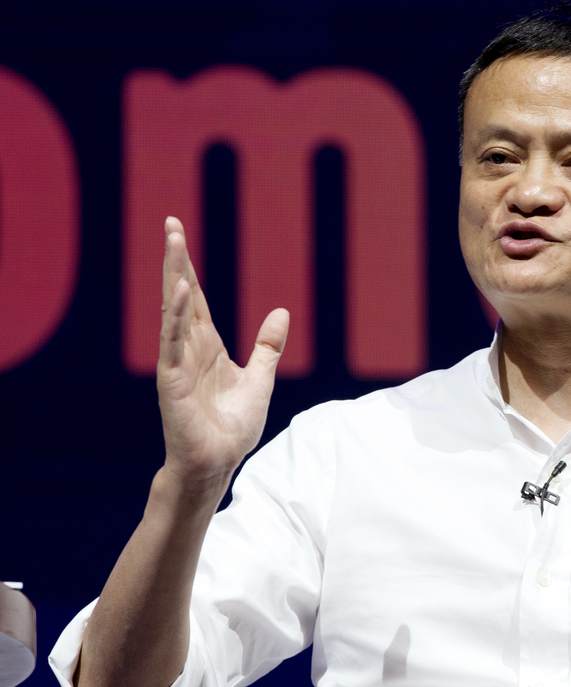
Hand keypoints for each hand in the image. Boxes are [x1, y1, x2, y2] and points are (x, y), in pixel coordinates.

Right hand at [156, 216, 289, 490]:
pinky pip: (174, 344)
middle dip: (177, 259)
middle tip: (171, 223)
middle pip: (182, 295)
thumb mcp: (260, 379)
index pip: (197, 298)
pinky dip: (177, 318)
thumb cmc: (233, 427)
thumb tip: (282, 312)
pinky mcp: (173, 382)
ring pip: (174, 311)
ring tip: (174, 241)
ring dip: (175, 276)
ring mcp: (178, 363)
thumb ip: (268, 346)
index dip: (189, 266)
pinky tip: (181, 291)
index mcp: (207, 346)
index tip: (179, 233)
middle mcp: (189, 348)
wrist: (219, 463)